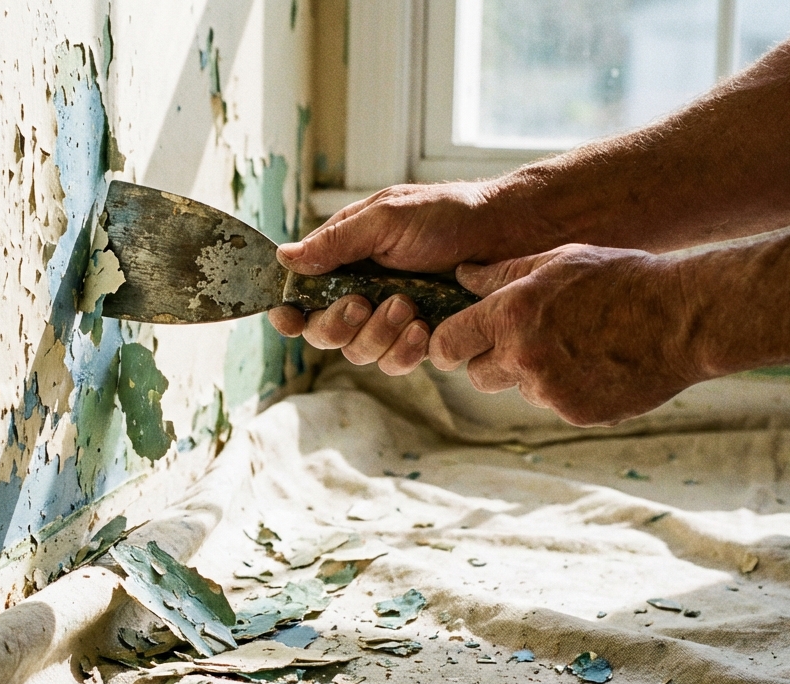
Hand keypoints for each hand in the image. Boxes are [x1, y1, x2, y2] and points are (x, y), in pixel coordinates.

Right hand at [269, 183, 500, 370]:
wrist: (505, 234)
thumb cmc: (446, 215)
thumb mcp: (386, 218)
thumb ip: (336, 242)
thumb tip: (284, 258)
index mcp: (343, 258)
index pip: (300, 294)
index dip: (289, 312)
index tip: (290, 318)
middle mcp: (360, 290)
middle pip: (323, 333)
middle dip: (337, 325)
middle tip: (362, 305)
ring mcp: (388, 317)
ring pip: (358, 352)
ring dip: (377, 335)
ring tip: (408, 307)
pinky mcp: (418, 337)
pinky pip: (394, 362)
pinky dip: (403, 352)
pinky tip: (423, 331)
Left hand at [431, 244, 700, 425]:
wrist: (684, 318)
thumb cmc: (622, 278)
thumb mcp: (560, 260)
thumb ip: (503, 273)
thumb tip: (461, 275)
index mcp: (512, 314)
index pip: (447, 344)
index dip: (447, 345)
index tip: (455, 343)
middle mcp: (523, 357)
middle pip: (477, 375)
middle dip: (491, 361)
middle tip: (524, 340)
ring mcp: (550, 390)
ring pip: (520, 389)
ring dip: (534, 374)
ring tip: (578, 344)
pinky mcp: (576, 413)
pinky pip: (555, 404)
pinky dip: (569, 389)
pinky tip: (600, 362)